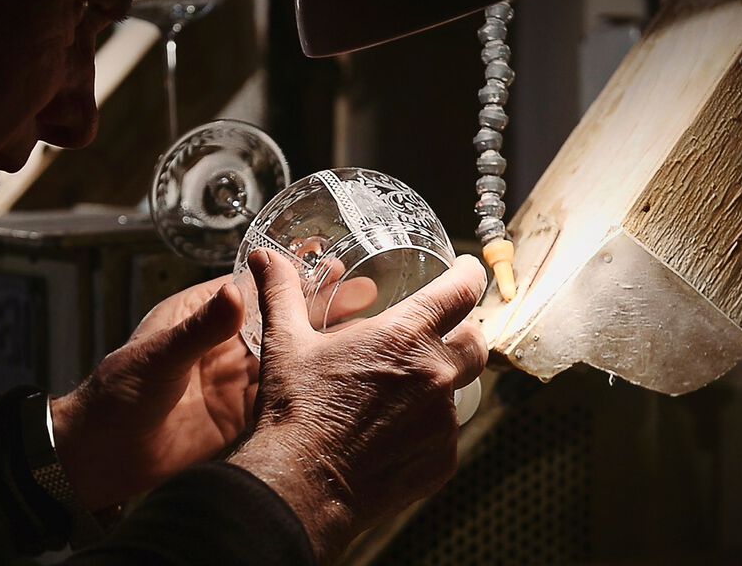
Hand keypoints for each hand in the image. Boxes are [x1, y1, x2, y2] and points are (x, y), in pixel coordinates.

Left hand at [50, 271, 378, 511]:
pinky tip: (345, 379)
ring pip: (291, 357)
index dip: (289, 270)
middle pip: (283, 318)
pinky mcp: (242, 417)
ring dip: (324, 343)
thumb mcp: (155, 357)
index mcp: (202, 317)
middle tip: (368, 287)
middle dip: (323, 303)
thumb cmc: (114, 398)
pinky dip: (312, 387)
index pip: (254, 285)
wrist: (100, 460)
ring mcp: (236, 382)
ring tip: (369, 329)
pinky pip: (284, 398)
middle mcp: (226, 345)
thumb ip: (197, 330)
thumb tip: (235, 292)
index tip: (325, 251)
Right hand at [230, 250, 488, 562]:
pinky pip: (446, 431)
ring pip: (460, 389)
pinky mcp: (443, 458)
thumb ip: (281, 292)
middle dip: (464, 332)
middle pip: (477, 341)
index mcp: (405, 336)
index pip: (463, 291)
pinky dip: (427, 426)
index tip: (466, 270)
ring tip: (402, 390)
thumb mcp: (286, 342)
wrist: (301, 486)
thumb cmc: (295, 412)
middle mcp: (435, 374)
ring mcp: (444, 420)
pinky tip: (393, 431)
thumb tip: (263, 255)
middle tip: (438, 333)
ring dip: (440, 383)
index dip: (470, 274)